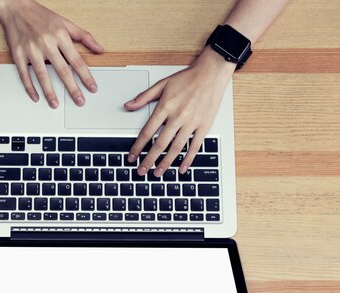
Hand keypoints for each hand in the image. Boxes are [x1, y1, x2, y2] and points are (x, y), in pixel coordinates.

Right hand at [0, 0, 102, 107]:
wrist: (16, 7)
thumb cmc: (42, 16)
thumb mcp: (66, 23)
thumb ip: (85, 37)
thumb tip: (100, 49)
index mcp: (60, 36)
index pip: (77, 61)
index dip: (86, 76)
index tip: (92, 88)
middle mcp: (46, 43)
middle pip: (62, 70)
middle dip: (72, 88)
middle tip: (79, 101)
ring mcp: (31, 49)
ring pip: (42, 75)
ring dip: (49, 92)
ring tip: (55, 104)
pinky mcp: (18, 54)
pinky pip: (24, 74)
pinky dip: (29, 87)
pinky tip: (36, 97)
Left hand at [124, 47, 234, 175]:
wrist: (211, 73)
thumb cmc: (187, 78)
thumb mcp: (162, 84)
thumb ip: (144, 97)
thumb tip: (128, 106)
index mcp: (165, 107)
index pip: (148, 132)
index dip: (138, 147)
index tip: (132, 157)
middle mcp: (178, 116)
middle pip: (160, 144)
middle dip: (149, 160)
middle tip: (141, 171)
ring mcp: (192, 123)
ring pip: (176, 148)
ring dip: (166, 163)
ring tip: (157, 173)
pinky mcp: (204, 126)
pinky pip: (195, 146)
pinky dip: (188, 159)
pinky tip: (181, 168)